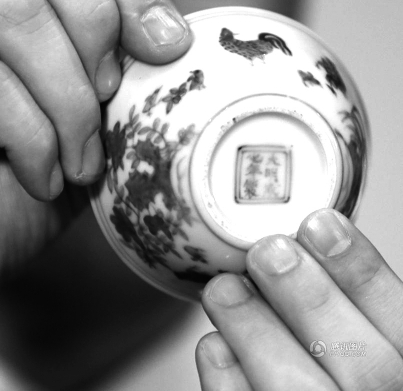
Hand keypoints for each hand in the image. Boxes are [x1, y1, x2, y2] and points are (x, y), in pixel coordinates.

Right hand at [0, 0, 191, 297]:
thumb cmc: (17, 189)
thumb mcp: (79, 121)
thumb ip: (109, 69)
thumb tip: (169, 34)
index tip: (168, 45)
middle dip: (99, 20)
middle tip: (114, 92)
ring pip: (17, 15)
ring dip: (73, 103)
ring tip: (82, 162)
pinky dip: (32, 139)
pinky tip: (40, 179)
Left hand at [197, 209, 402, 389]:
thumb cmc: (345, 372)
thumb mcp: (369, 338)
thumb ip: (348, 310)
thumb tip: (300, 250)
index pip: (400, 322)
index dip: (361, 271)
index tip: (320, 224)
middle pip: (361, 367)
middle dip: (309, 299)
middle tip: (267, 252)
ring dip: (258, 336)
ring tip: (224, 288)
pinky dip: (231, 385)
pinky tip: (214, 346)